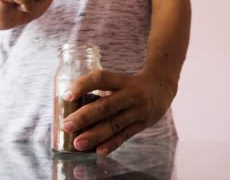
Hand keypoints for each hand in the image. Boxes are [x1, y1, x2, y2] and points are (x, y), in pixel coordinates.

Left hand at [62, 70, 176, 155]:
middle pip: (106, 106)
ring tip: (78, 143)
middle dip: (85, 117)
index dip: (83, 85)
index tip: (67, 96)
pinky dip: (112, 144)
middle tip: (67, 125)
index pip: (101, 78)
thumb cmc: (131, 85)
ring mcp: (138, 111)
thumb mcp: (119, 80)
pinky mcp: (142, 124)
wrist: (163, 88)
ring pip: (115, 124)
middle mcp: (131, 95)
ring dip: (95, 135)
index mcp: (121, 80)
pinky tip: (98, 150)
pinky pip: (125, 136)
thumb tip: (70, 104)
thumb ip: (100, 90)